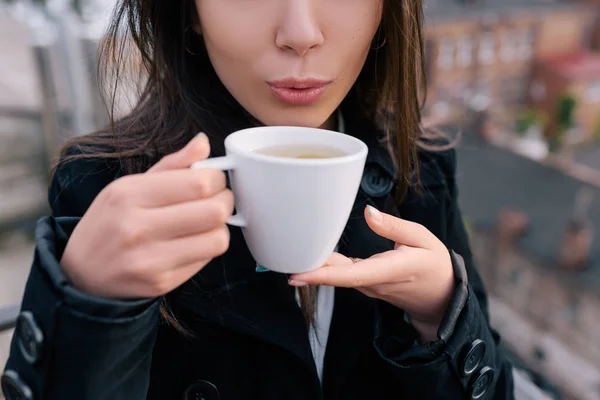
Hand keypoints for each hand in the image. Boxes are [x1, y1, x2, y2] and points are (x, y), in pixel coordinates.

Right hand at [61, 134, 233, 298]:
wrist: (81, 274)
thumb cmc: (110, 223)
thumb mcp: (128, 187)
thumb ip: (171, 165)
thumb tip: (203, 142)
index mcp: (128, 195)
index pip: (198, 183)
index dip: (217, 179)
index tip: (214, 179)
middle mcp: (137, 228)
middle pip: (214, 211)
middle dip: (225, 201)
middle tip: (219, 199)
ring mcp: (150, 259)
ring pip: (217, 239)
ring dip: (220, 227)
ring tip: (206, 222)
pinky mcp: (161, 283)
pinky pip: (206, 260)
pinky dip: (207, 247)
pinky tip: (193, 241)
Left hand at [289, 206, 454, 341]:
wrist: (441, 296)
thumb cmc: (434, 264)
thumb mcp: (423, 239)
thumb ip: (394, 227)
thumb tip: (368, 213)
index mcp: (388, 271)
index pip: (349, 275)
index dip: (320, 275)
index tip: (294, 275)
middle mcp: (372, 282)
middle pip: (334, 276)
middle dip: (305, 268)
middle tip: (276, 255)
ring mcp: (367, 285)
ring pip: (335, 274)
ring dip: (312, 265)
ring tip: (287, 249)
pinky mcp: (364, 283)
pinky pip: (340, 273)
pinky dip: (324, 264)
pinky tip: (310, 252)